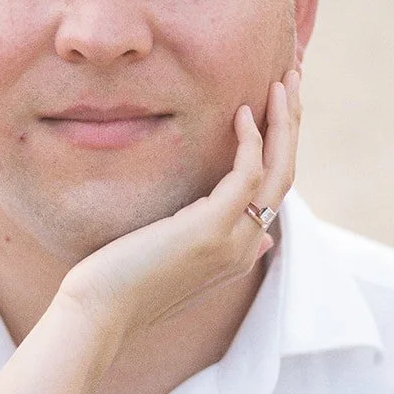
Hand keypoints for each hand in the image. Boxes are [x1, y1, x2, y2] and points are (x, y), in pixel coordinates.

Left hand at [57, 70, 301, 339]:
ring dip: (285, 121)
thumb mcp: (177, 261)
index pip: (275, 191)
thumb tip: (263, 242)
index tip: (278, 107)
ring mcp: (233, 240)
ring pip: (279, 171)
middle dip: (293, 125)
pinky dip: (251, 140)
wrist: (99, 314)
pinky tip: (243, 112)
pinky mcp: (212, 229)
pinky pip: (247, 173)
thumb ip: (216, 244)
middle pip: (287, 175)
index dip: (282, 146)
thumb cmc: (123, 284)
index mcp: (239, 253)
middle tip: (294, 79)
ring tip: (285, 82)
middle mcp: (245, 247)